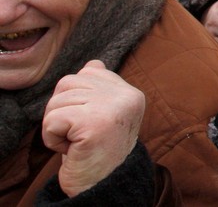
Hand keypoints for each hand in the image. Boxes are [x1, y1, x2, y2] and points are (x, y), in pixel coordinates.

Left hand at [41, 61, 144, 197]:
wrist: (104, 186)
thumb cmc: (98, 152)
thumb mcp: (105, 115)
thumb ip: (101, 88)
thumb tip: (93, 64)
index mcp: (131, 93)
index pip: (89, 72)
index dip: (78, 98)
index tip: (91, 122)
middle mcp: (127, 96)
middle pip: (68, 82)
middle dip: (63, 110)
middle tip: (80, 134)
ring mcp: (112, 108)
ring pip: (57, 100)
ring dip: (57, 126)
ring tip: (75, 142)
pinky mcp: (94, 123)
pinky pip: (53, 120)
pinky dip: (52, 138)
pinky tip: (71, 148)